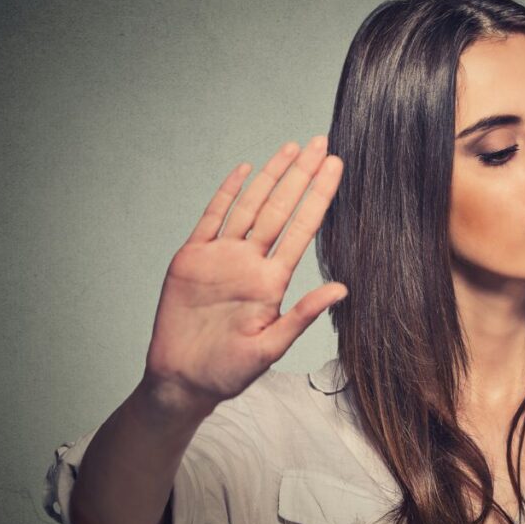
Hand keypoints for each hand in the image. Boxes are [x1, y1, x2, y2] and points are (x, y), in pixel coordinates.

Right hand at [141, 136, 345, 416]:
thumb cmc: (228, 372)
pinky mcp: (192, 258)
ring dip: (271, 176)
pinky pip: (212, 218)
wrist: (183, 380)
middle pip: (280, 208)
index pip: (302, 228)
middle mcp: (250, 262)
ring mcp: (221, 257)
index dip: (319, 196)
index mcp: (272, 281)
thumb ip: (302, 316)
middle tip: (322, 143)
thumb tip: (342, 289)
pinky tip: (245, 170)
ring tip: (293, 148)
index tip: (337, 167)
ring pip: (250, 206)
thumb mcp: (270, 348)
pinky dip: (227, 193)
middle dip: (301, 175)